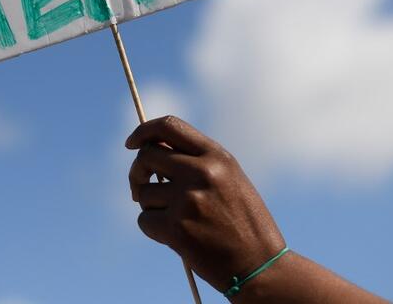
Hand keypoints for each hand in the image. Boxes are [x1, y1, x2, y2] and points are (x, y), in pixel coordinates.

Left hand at [126, 115, 284, 292]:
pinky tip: (177, 238)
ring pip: (144, 193)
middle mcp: (202, 172)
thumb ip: (195, 160)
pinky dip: (153, 229)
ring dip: (151, 207)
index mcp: (217, 156)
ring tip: (179, 221)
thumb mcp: (229, 179)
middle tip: (139, 187)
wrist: (261, 267)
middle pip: (146, 156)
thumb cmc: (243, 223)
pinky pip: (144, 220)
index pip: (169, 126)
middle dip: (137, 172)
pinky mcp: (177, 229)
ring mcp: (188, 200)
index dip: (144, 131)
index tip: (131, 143)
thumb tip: (150, 149)